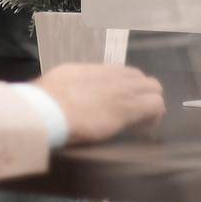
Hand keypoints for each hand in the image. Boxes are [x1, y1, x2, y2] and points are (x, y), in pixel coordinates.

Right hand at [34, 64, 165, 144]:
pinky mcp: (129, 108)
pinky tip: (143, 131)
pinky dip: (153, 118)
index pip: (123, 73)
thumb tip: (68, 92)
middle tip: (134, 115)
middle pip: (142, 79)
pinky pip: (155, 106)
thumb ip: (72, 85)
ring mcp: (122, 90)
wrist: (48, 110)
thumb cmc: (45, 100)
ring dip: (150, 105)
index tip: (119, 103)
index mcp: (93, 70)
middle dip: (142, 95)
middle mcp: (112, 76)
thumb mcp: (59, 83)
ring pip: (154, 89)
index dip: (126, 88)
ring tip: (141, 124)